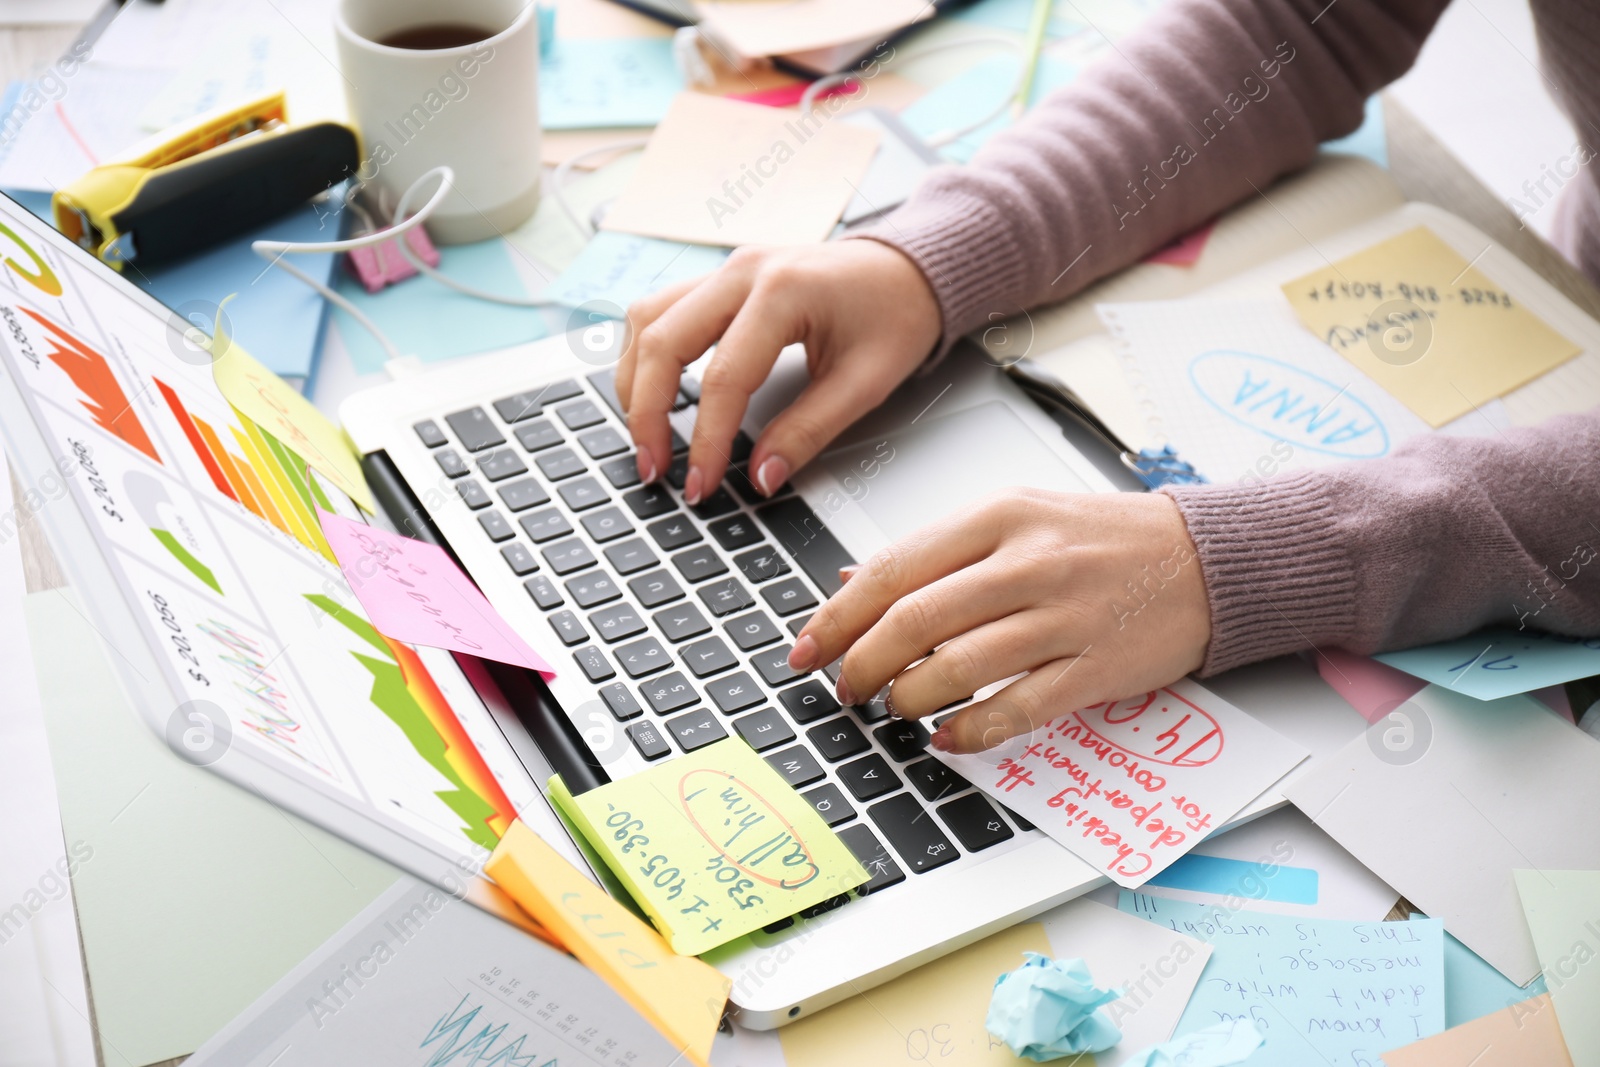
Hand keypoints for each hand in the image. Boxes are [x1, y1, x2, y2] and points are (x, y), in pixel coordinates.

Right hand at [615, 240, 940, 503]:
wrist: (910, 269)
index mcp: (784, 291)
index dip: (704, 439)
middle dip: (646, 412)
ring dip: (636, 380)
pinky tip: (653, 391)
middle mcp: (743, 270)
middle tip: (653, 467)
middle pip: (661, 341)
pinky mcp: (721, 278)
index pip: (722, 377)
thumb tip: (761, 477)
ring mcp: (727, 268)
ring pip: (647, 318)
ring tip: (646, 435)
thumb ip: (809, 431)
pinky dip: (647, 353)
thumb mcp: (865, 382)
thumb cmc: (896, 314)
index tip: (698, 484)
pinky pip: (661, 309)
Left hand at [788, 489, 1210, 752]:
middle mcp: (1028, 562)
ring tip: (894, 708)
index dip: (839, 616)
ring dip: (909, 698)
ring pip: (958, 666)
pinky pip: (1017, 708)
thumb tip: (855, 579)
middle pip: (916, 620)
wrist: (1206, 558)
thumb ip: (939, 550)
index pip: (895, 568)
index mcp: (999, 517)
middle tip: (846, 689)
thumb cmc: (1105, 538)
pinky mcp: (1095, 667)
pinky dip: (970, 730)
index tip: (806, 647)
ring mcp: (1064, 616)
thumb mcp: (1018, 516)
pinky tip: (947, 736)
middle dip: (864, 664)